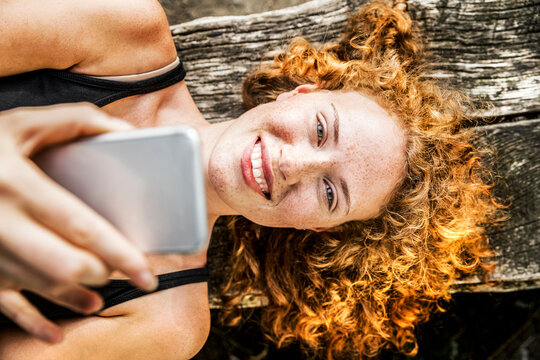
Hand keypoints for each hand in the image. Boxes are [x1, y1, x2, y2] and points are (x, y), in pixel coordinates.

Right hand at [0, 103, 156, 342]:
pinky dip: (30, 322)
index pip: (79, 226)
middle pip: (62, 264)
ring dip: (74, 297)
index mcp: (14, 183)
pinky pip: (1, 304)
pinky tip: (54, 335)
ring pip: (38, 286)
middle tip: (125, 272)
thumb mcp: (23, 123)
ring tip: (98, 296)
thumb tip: (125, 134)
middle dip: (101, 273)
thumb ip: (76, 121)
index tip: (146, 270)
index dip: (118, 252)